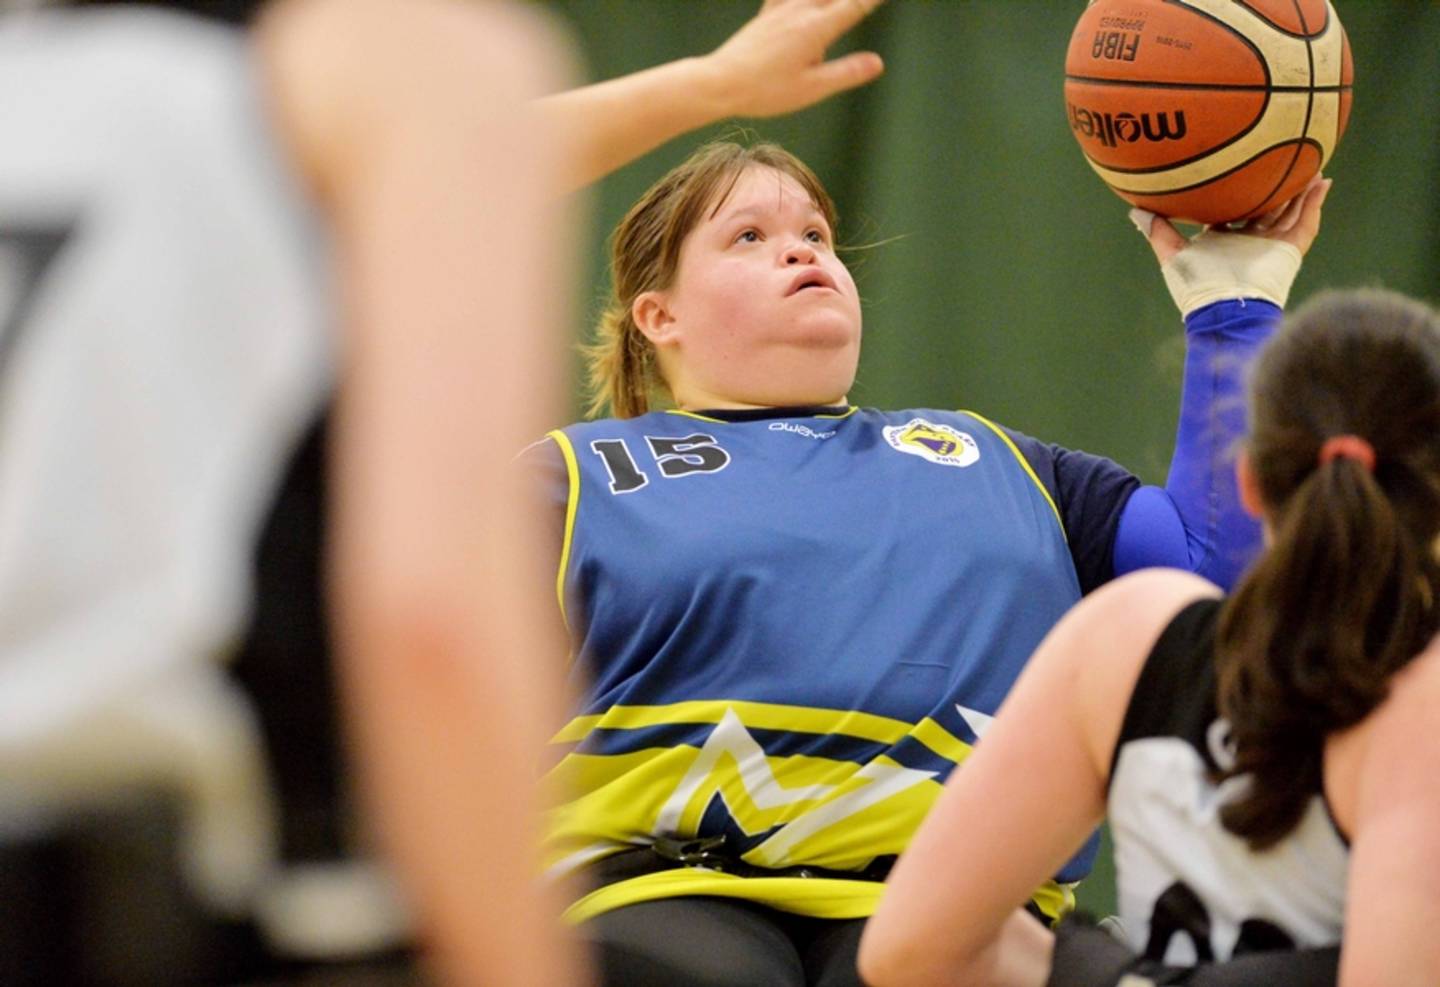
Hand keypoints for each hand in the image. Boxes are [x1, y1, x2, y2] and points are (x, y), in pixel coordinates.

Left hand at [704, 0, 885, 118]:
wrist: (721, 83)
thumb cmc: (765, 91)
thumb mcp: (811, 89)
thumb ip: (846, 73)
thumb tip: (877, 63)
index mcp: (815, 29)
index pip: (854, 6)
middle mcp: (799, 11)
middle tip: (866, 1)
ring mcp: (780, 10)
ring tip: (834, 6)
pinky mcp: (767, 15)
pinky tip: (798, 2)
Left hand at [1130, 175, 1332, 314]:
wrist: (1223, 308)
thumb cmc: (1196, 286)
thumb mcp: (1173, 255)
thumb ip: (1158, 232)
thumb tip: (1134, 210)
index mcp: (1224, 240)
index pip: (1233, 210)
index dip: (1237, 193)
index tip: (1240, 171)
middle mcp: (1249, 241)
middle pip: (1267, 207)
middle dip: (1274, 186)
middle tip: (1281, 159)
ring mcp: (1271, 245)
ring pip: (1290, 210)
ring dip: (1300, 188)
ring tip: (1311, 161)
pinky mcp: (1289, 251)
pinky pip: (1306, 222)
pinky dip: (1315, 202)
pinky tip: (1323, 182)